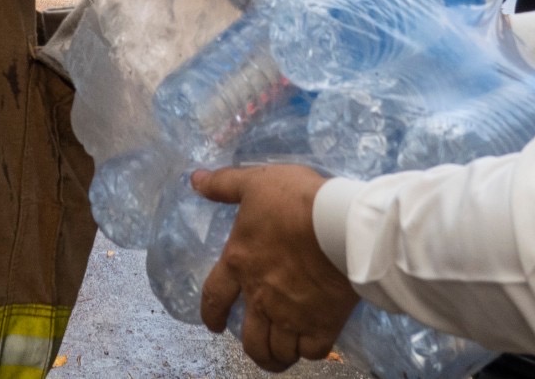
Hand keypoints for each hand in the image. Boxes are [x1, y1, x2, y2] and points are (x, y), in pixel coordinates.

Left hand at [195, 164, 355, 370]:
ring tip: (284, 352)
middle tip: (258, 347)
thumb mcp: (255, 182)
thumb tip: (194, 180)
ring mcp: (291, 315)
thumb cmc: (295, 200)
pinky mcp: (323, 324)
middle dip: (252, 349)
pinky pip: (311, 351)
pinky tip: (311, 343)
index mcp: (239, 264)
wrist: (340, 223)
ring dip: (278, 355)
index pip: (213, 298)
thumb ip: (224, 184)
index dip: (210, 315)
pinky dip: (309, 351)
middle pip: (250, 340)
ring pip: (279, 352)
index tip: (214, 326)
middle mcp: (261, 297)